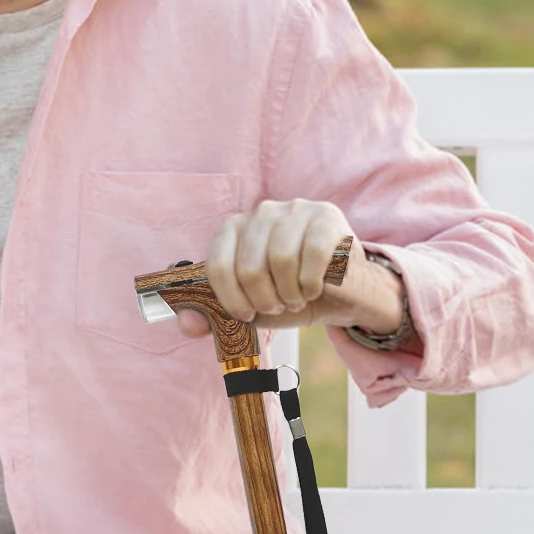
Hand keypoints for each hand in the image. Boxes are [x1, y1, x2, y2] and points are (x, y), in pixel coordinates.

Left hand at [176, 199, 406, 338]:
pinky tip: (316, 288)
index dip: (229, 299)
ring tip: (296, 298)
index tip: (245, 315)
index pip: (217, 264)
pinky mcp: (327, 217)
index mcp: (235, 227)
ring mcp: (295, 210)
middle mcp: (262, 212)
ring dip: (290, 294)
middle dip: (263, 300)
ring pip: (281, 260)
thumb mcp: (250, 309)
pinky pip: (313, 256)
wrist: (345, 295)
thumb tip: (187, 324)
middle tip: (278, 306)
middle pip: (248, 266)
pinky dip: (312, 284)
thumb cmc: (291, 296)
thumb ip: (213, 315)